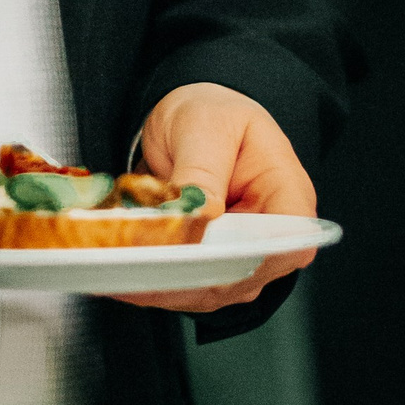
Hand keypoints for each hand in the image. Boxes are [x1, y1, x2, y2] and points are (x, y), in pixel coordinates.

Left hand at [116, 83, 315, 315]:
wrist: (191, 120)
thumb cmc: (213, 114)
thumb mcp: (206, 126)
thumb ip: (203, 170)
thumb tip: (199, 215)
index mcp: (287, 195)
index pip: (286, 245)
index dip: (245, 260)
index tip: (198, 258)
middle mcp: (268, 235)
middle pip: (240, 277)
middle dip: (189, 278)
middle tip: (140, 267)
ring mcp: (236, 255)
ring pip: (206, 290)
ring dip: (162, 285)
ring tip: (120, 273)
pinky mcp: (205, 264)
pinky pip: (181, 285)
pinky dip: (149, 283)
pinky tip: (117, 274)